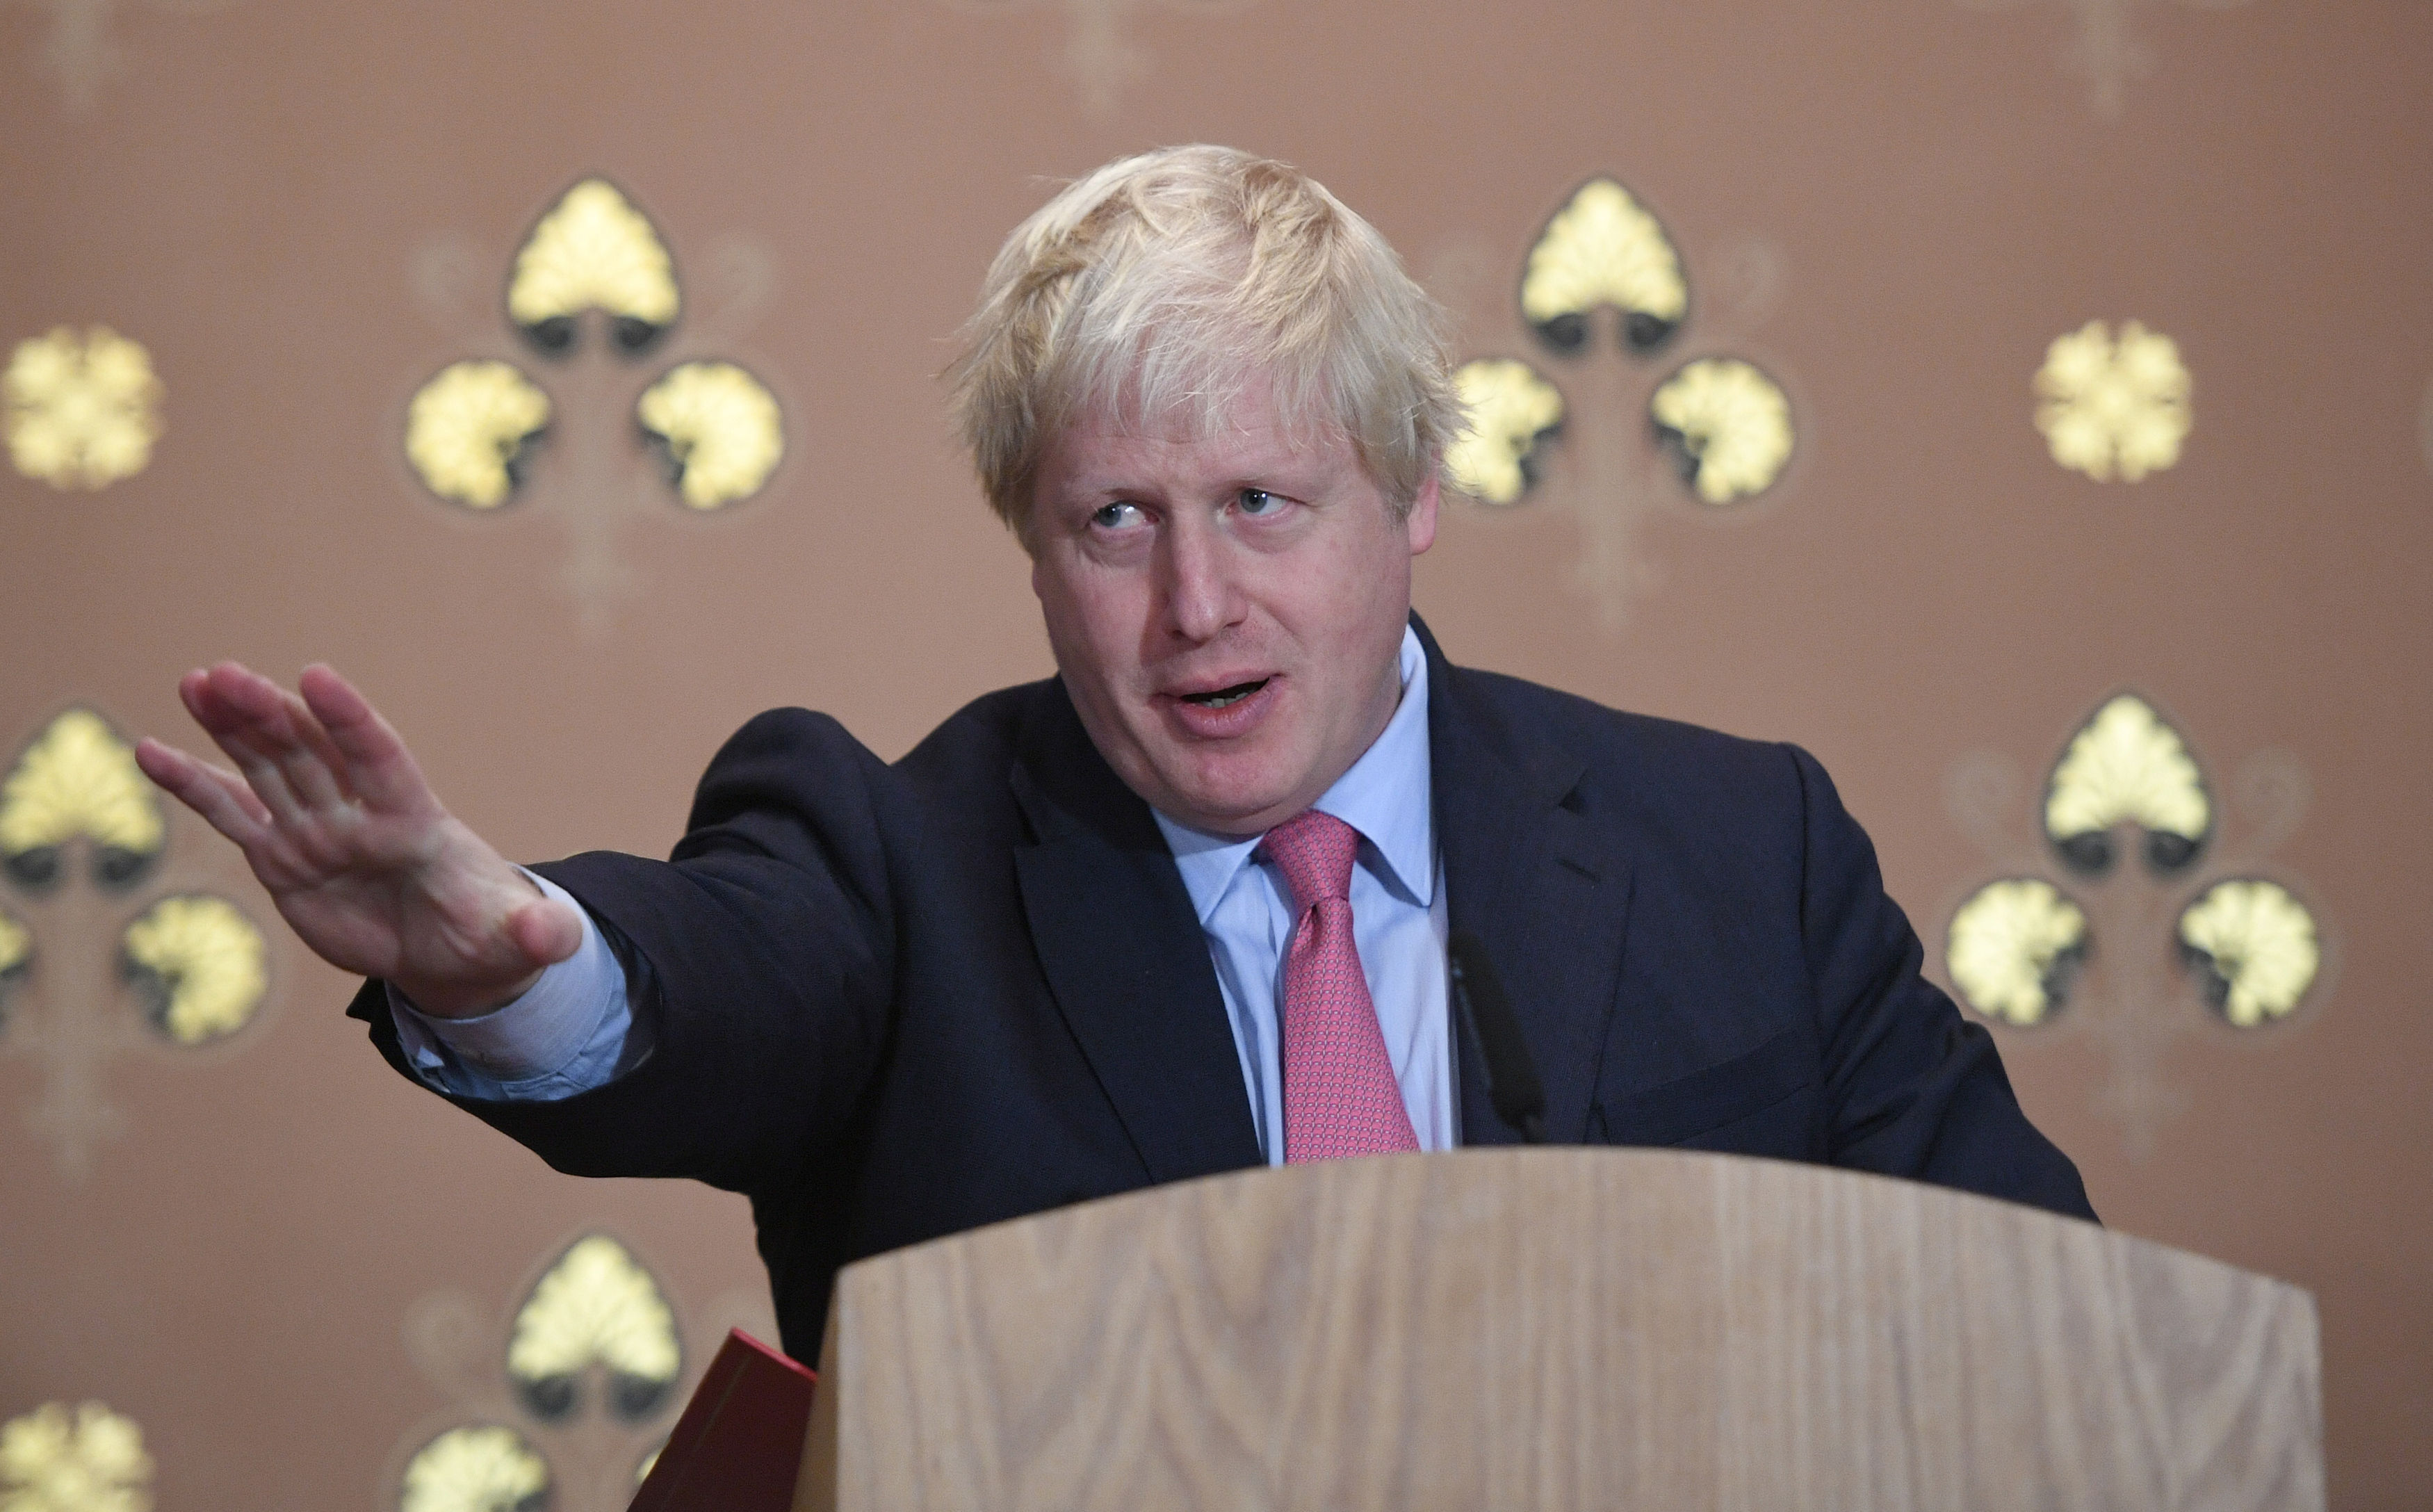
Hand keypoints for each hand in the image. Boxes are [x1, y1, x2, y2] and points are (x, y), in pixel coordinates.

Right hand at [135, 663, 581, 1016]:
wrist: (455, 954)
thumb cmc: (490, 934)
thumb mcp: (521, 941)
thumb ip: (537, 934)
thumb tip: (557, 937)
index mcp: (415, 822)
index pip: (380, 759)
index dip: (349, 720)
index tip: (316, 675)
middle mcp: (359, 814)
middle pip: (312, 754)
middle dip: (271, 714)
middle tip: (225, 675)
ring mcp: (317, 832)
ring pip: (268, 768)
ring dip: (231, 727)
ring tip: (195, 682)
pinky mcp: (283, 858)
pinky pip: (233, 815)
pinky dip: (193, 784)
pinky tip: (149, 751)